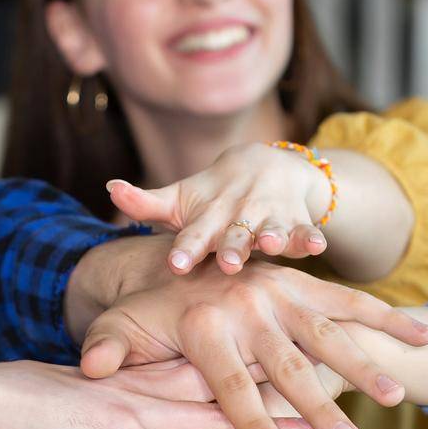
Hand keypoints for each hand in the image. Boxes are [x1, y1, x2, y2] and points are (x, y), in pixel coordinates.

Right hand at [0, 361, 315, 428]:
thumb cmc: (37, 401)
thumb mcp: (97, 403)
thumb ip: (132, 412)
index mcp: (152, 371)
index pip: (221, 368)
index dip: (268, 368)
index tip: (311, 365)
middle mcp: (156, 386)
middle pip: (237, 388)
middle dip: (290, 394)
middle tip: (339, 394)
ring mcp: (142, 410)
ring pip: (220, 423)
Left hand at [66, 237, 427, 428]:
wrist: (183, 247)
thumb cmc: (153, 306)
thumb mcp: (122, 325)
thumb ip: (108, 350)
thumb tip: (92, 372)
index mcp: (204, 323)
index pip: (230, 383)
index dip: (249, 422)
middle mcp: (248, 306)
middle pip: (288, 367)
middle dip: (319, 408)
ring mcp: (283, 293)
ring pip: (329, 336)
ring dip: (364, 367)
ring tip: (395, 397)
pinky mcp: (308, 283)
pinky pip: (352, 302)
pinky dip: (389, 318)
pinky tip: (424, 335)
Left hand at [107, 142, 332, 274]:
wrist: (266, 164)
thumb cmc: (212, 196)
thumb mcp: (180, 199)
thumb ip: (145, 203)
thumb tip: (108, 188)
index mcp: (208, 215)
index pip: (194, 234)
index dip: (186, 248)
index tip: (176, 265)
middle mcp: (239, 214)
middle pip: (234, 234)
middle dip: (232, 247)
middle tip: (227, 264)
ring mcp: (270, 215)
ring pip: (272, 228)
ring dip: (275, 236)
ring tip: (274, 245)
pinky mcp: (297, 219)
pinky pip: (307, 230)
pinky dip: (313, 237)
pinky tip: (319, 246)